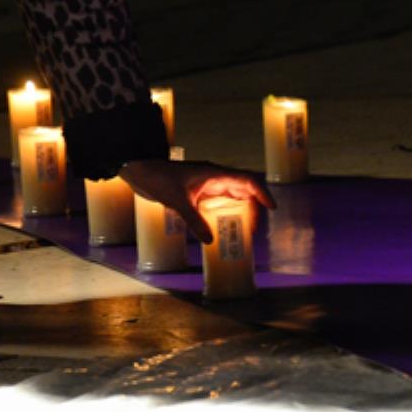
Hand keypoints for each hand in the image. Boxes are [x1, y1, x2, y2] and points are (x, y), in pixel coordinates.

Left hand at [119, 159, 275, 243]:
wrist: (139, 170)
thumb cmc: (158, 179)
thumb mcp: (178, 201)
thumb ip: (194, 221)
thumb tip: (210, 241)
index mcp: (214, 174)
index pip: (246, 180)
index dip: (262, 193)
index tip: (272, 208)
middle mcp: (213, 178)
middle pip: (242, 189)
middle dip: (253, 207)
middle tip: (254, 228)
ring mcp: (205, 184)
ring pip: (230, 196)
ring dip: (239, 210)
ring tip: (243, 229)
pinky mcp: (195, 192)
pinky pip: (216, 202)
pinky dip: (223, 213)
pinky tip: (222, 226)